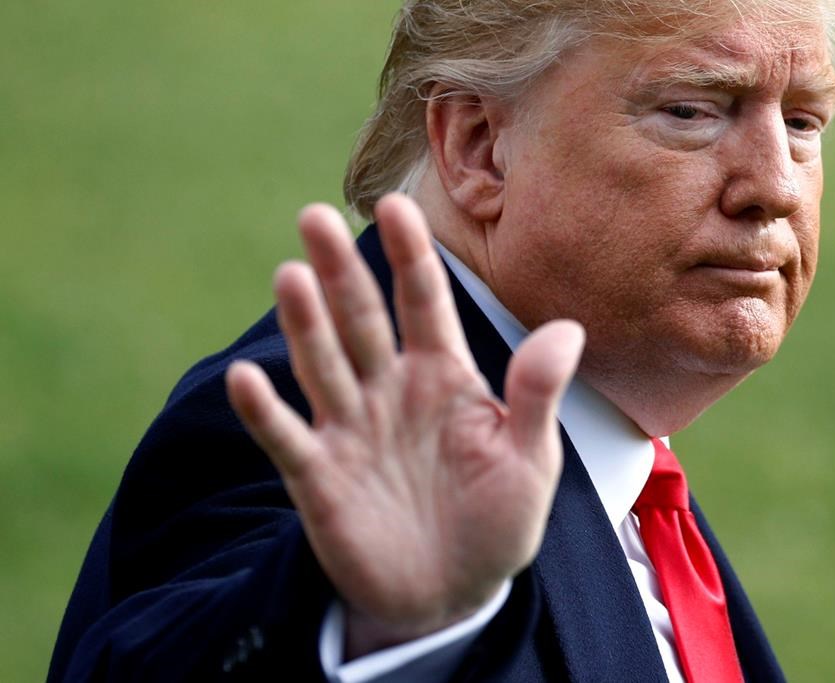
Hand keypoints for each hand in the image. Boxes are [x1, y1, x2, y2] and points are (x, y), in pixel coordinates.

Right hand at [225, 194, 583, 656]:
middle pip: (361, 320)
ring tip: (291, 276)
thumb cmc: (497, 521)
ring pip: (323, 365)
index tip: (396, 207)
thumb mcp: (529, 460)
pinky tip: (248, 379)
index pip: (423, 303)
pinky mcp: (319, 477)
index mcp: (443, 377)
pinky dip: (266, 412)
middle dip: (341, 272)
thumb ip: (536, 396)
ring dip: (305, 325)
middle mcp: (390, 391)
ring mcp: (351, 430)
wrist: (453, 593)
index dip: (410, 257)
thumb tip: (568, 329)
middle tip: (315, 218)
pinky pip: (288, 438)